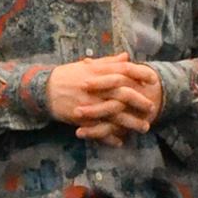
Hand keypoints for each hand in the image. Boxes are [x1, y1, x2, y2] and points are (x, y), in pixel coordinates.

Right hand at [48, 53, 162, 145]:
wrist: (44, 89)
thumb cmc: (68, 75)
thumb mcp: (88, 66)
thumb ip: (109, 62)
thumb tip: (126, 56)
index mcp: (98, 72)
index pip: (125, 70)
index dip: (141, 74)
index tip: (153, 80)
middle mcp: (96, 87)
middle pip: (124, 94)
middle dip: (140, 101)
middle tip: (152, 107)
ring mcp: (90, 104)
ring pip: (116, 114)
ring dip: (131, 122)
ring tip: (144, 127)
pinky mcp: (83, 119)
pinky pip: (100, 129)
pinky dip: (111, 137)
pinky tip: (121, 141)